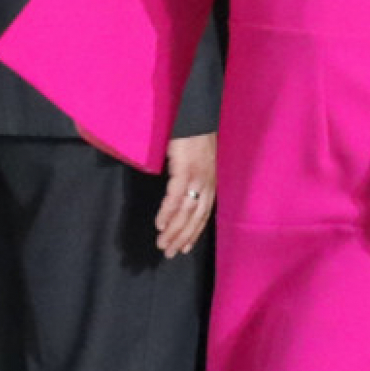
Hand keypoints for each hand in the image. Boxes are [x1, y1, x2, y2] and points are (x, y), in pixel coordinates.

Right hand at [155, 133, 216, 258]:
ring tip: (162, 244)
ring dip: (173, 231)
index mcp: (210, 185)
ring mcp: (197, 178)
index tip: (184, 248)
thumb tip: (181, 194)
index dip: (194, 234)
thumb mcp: (197, 163)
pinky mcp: (185, 170)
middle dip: (182, 238)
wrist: (197, 117)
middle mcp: (206, 185)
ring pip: (186, 212)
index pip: (203, 216)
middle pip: (195, 219)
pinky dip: (167, 212)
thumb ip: (192, 180)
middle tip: (169, 253)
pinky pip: (175, 197)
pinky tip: (160, 224)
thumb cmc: (194, 139)